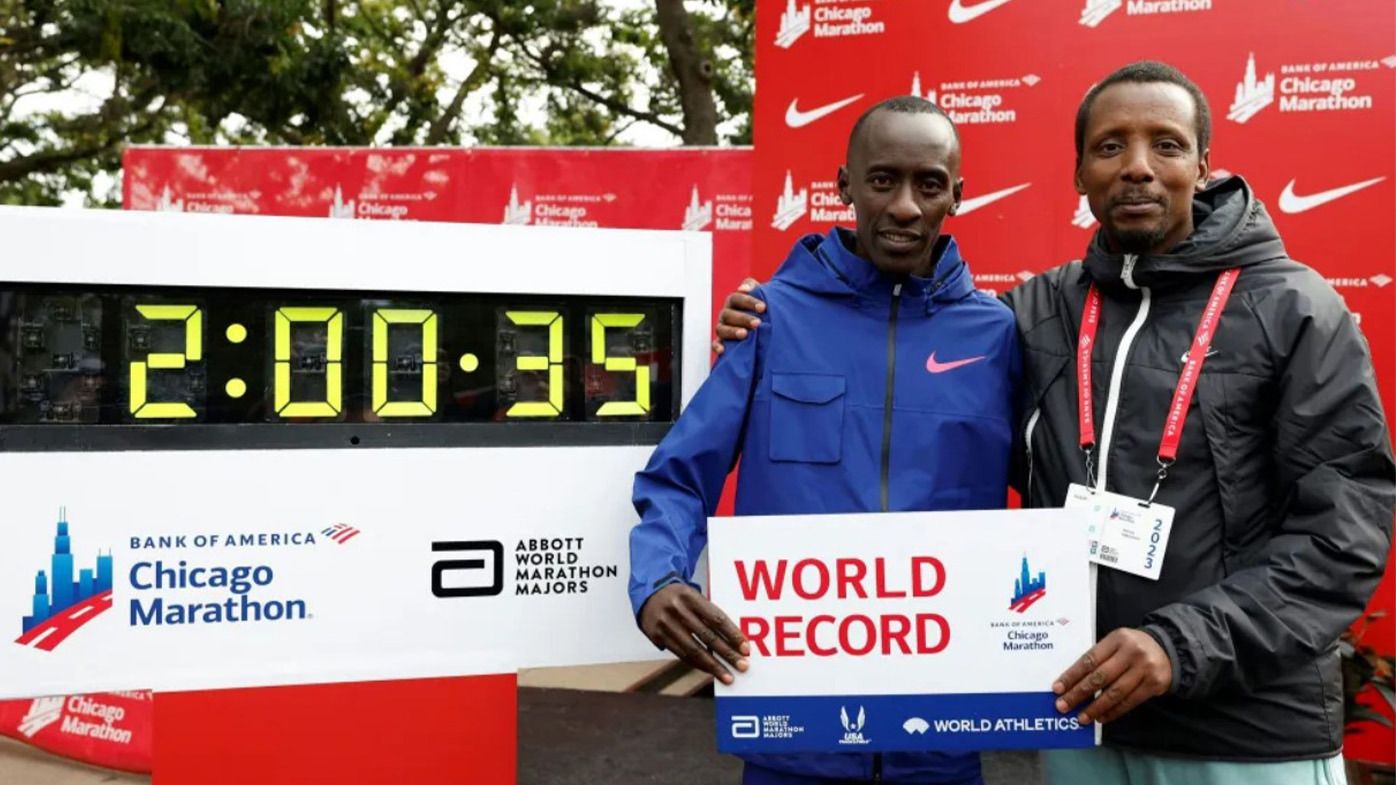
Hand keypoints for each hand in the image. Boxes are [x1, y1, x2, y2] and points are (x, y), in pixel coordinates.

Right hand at [640, 583, 750, 683]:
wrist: (648, 592)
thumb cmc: (680, 597)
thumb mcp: (694, 596)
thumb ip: (710, 614)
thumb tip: (734, 639)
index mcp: (690, 596)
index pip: (716, 618)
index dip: (733, 634)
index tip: (746, 649)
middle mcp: (677, 609)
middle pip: (707, 636)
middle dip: (727, 653)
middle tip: (743, 666)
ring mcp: (665, 623)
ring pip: (693, 649)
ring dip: (713, 666)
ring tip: (728, 676)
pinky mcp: (657, 635)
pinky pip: (681, 654)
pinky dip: (697, 664)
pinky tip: (709, 670)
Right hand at [711, 277, 764, 355]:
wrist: (764, 325)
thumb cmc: (761, 309)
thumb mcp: (760, 295)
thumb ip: (753, 287)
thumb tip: (743, 288)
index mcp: (734, 301)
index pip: (738, 298)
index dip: (749, 302)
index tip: (763, 307)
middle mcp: (726, 313)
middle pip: (729, 314)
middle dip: (743, 318)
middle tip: (757, 323)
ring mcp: (723, 327)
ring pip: (722, 329)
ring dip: (732, 331)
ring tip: (744, 334)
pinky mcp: (722, 341)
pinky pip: (715, 344)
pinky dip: (717, 346)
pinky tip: (723, 350)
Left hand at [1053, 628, 1171, 724]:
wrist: (1169, 649)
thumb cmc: (1133, 647)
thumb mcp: (1116, 643)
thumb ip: (1099, 657)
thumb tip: (1072, 682)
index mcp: (1117, 639)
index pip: (1089, 659)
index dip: (1072, 675)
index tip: (1057, 688)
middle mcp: (1131, 653)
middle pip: (1100, 677)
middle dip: (1079, 694)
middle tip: (1063, 706)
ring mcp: (1144, 669)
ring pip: (1115, 693)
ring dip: (1095, 708)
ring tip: (1081, 717)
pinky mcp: (1154, 684)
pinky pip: (1130, 702)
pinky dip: (1113, 711)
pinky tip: (1101, 717)